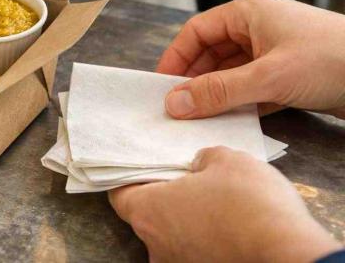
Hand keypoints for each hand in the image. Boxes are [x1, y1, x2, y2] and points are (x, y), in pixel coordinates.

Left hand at [110, 146, 340, 262]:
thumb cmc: (251, 204)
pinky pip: (196, 252)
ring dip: (187, 220)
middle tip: (186, 177)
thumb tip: (199, 166)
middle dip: (164, 197)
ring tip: (214, 200)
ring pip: (173, 237)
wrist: (291, 255)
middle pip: (147, 216)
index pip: (120, 194)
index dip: (131, 177)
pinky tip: (229, 224)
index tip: (145, 165)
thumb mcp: (226, 159)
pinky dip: (206, 238)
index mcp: (149, 212)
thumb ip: (202, 158)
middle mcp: (157, 246)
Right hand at [157, 0, 344, 118]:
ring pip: (232, 72)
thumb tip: (173, 103)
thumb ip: (218, 92)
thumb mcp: (267, 77)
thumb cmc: (330, 60)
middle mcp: (258, 27)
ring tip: (198, 118)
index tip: (161, 86)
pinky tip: (229, 120)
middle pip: (212, 53)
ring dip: (217, 94)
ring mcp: (275, 51)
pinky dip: (239, 102)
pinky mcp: (290, 74)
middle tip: (177, 108)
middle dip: (195, 79)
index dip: (176, 57)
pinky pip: (252, 87)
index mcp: (249, 12)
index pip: (197, 31)